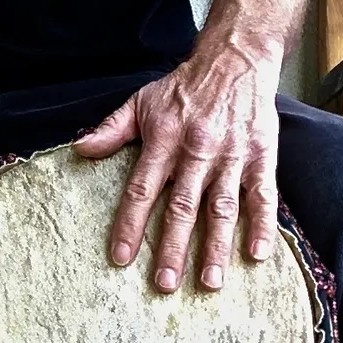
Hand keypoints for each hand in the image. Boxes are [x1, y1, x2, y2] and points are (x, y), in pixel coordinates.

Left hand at [75, 46, 281, 292]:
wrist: (235, 58)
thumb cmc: (183, 87)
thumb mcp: (141, 101)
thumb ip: (111, 129)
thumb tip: (80, 148)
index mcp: (162, 140)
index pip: (141, 190)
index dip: (130, 225)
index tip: (121, 257)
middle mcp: (196, 151)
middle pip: (182, 207)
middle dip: (173, 249)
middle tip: (165, 284)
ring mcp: (230, 156)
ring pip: (222, 208)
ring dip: (216, 247)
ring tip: (210, 282)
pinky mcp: (261, 156)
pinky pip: (263, 195)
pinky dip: (262, 225)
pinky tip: (257, 255)